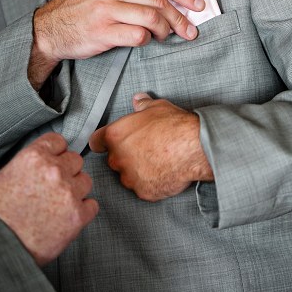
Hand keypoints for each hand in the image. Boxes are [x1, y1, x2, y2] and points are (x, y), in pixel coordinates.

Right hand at [0, 133, 97, 265]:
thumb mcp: (3, 178)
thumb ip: (28, 166)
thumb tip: (40, 164)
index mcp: (34, 158)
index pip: (58, 142)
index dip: (56, 153)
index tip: (53, 162)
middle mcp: (55, 171)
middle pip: (75, 160)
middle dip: (66, 172)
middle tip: (53, 188)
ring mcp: (69, 193)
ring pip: (85, 181)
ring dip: (75, 191)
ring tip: (57, 205)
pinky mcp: (79, 215)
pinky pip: (92, 205)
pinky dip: (82, 211)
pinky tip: (66, 218)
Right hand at [29, 0, 205, 87]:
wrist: (48, 29)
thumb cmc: (81, 7)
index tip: (198, 3)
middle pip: (159, 1)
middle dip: (181, 17)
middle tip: (190, 29)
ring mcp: (106, 9)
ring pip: (152, 17)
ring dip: (166, 30)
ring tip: (165, 36)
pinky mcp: (102, 31)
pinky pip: (138, 35)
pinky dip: (147, 39)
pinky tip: (144, 40)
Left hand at [89, 93, 213, 201]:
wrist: (194, 147)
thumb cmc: (176, 126)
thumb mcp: (158, 107)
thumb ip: (143, 105)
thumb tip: (138, 99)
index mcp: (116, 135)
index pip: (96, 142)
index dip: (104, 142)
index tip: (111, 143)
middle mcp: (118, 158)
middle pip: (114, 159)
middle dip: (127, 156)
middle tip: (147, 149)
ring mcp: (130, 178)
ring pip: (129, 176)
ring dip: (139, 171)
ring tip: (159, 161)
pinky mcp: (143, 191)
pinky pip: (144, 188)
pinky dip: (153, 182)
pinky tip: (166, 171)